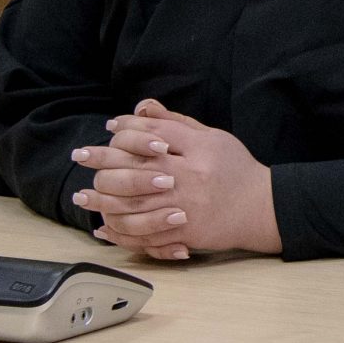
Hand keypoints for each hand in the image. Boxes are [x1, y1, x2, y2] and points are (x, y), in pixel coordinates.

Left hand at [74, 100, 278, 259]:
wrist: (263, 208)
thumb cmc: (235, 170)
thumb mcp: (212, 138)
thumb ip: (175, 124)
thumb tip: (142, 107)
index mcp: (200, 150)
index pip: (155, 133)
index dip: (128, 128)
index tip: (109, 127)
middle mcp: (191, 176)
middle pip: (137, 166)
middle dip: (103, 160)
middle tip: (80, 155)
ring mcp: (187, 207)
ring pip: (134, 204)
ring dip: (103, 200)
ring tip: (82, 195)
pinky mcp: (186, 232)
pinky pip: (146, 235)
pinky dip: (122, 232)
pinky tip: (104, 227)